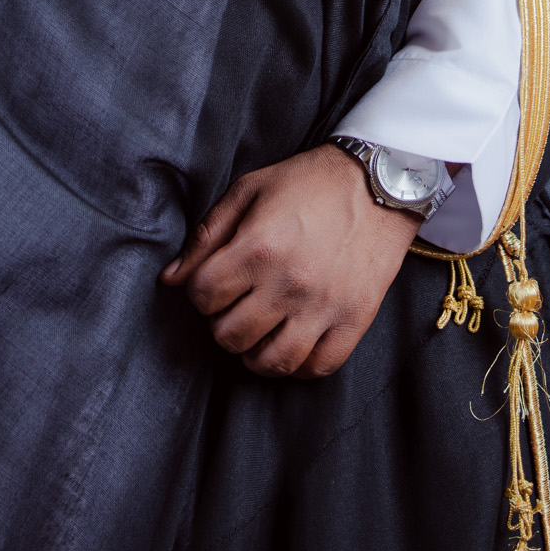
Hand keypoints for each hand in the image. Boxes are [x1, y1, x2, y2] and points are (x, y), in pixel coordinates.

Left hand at [162, 144, 417, 378]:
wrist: (378, 183)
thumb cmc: (308, 183)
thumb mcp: (249, 191)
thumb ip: (206, 236)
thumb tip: (171, 279)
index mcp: (258, 247)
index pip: (203, 295)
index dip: (199, 291)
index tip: (213, 282)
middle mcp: (289, 283)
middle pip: (230, 335)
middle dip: (222, 322)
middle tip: (235, 305)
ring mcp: (324, 307)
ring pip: (271, 362)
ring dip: (254, 352)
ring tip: (258, 330)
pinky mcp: (354, 320)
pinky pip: (318, 367)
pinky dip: (298, 365)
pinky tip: (292, 342)